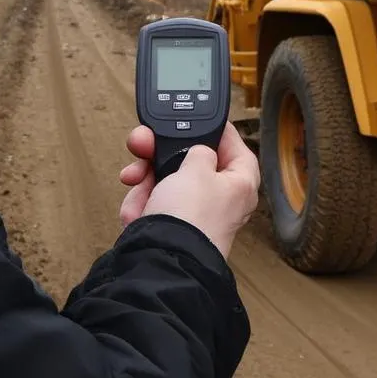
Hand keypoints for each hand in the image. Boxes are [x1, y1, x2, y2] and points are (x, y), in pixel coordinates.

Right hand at [118, 121, 259, 259]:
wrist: (161, 259)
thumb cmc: (190, 217)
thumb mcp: (196, 166)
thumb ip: (198, 148)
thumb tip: (197, 150)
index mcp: (240, 182)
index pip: (233, 145)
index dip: (214, 130)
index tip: (193, 118)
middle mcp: (220, 198)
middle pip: (191, 162)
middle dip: (162, 154)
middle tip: (145, 144)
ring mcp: (193, 213)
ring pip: (166, 181)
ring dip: (146, 179)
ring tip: (136, 181)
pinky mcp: (170, 226)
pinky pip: (153, 203)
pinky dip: (142, 203)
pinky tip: (137, 210)